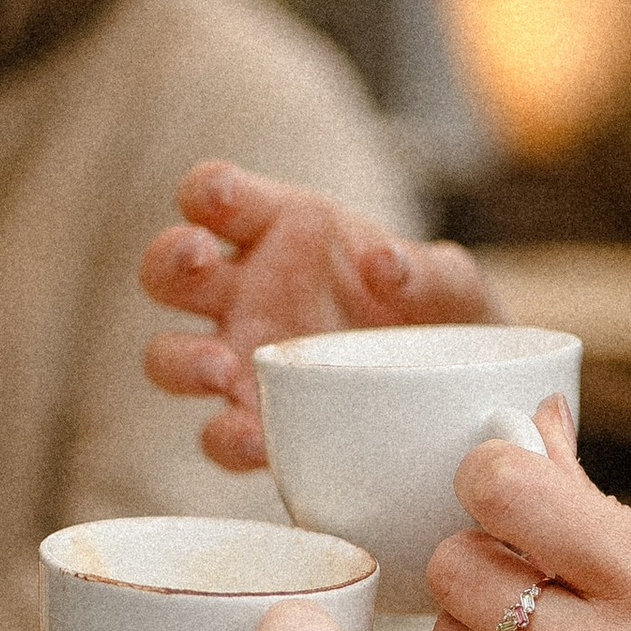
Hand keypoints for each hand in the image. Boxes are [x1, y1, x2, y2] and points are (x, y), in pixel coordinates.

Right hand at [140, 161, 492, 471]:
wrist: (462, 397)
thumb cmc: (443, 319)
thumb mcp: (453, 286)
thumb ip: (428, 270)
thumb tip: (387, 263)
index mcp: (281, 232)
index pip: (218, 197)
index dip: (206, 192)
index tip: (218, 198)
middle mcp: (246, 291)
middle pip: (169, 269)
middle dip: (170, 259)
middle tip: (198, 260)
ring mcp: (242, 359)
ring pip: (168, 354)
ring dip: (181, 359)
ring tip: (223, 367)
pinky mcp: (255, 421)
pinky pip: (218, 433)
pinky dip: (227, 437)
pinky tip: (256, 438)